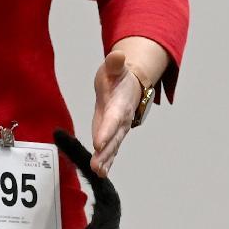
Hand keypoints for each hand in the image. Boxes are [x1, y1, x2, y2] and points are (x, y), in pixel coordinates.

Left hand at [90, 50, 142, 176]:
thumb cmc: (119, 75)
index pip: (113, 119)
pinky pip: (111, 149)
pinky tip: (100, 172)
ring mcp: (119, 128)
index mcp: (120, 103)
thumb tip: (117, 55)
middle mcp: (122, 119)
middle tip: (96, 166)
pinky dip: (106, 160)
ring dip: (106, 160)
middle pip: (114, 138)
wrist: (131, 83)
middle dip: (106, 153)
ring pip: (113, 147)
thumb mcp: (115, 66)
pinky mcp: (114, 133)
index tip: (99, 143)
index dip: (107, 131)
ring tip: (98, 172)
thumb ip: (114, 64)